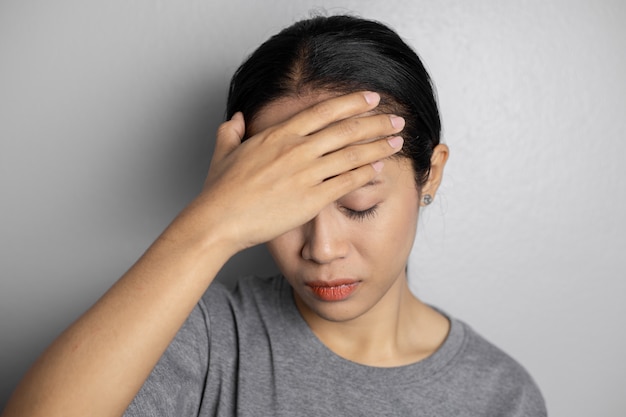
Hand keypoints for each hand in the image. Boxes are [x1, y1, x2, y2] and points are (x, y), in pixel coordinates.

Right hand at [197, 91, 404, 251]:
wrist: (219, 219)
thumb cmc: (220, 189)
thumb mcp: (223, 152)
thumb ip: (231, 131)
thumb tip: (236, 118)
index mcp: (279, 134)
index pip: (323, 111)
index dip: (351, 103)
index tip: (371, 98)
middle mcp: (297, 149)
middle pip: (346, 130)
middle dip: (376, 123)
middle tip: (397, 119)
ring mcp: (305, 174)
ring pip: (351, 155)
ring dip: (378, 146)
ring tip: (397, 142)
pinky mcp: (311, 199)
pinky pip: (346, 183)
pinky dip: (365, 173)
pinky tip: (379, 169)